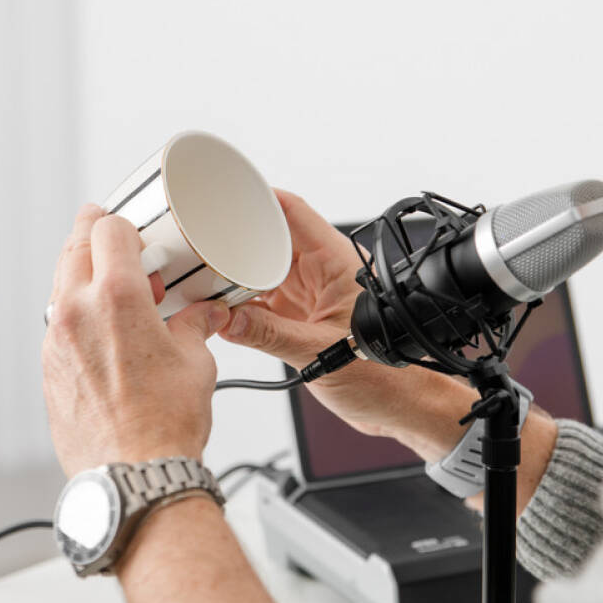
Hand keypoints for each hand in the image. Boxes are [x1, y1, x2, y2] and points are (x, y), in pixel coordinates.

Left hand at [42, 205, 229, 476]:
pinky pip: (57, 321)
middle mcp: (78, 312)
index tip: (134, 232)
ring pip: (61, 283)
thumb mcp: (195, 362)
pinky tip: (103, 331)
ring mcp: (56, 340)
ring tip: (115, 291)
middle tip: (114, 241)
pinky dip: (76, 312)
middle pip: (75, 247)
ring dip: (83, 274)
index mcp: (118, 298)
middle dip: (93, 235)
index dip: (123, 224)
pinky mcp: (48, 367)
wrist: (133, 474)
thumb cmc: (164, 423)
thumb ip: (196, 326)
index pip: (107, 230)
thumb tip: (206, 315)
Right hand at [218, 189, 471, 438]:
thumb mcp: (322, 353)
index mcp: (336, 264)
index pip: (295, 213)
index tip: (228, 194)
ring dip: (236, 274)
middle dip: (237, 239)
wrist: (399, 408)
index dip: (261, 198)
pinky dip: (240, 305)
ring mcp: (307, 295)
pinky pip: (261, 302)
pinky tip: (219, 309)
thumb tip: (228, 319)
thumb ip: (271, 336)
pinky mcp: (298, 318)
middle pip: (271, 240)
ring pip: (262, 270)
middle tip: (203, 241)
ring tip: (203, 274)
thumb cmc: (386, 377)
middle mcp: (320, 273)